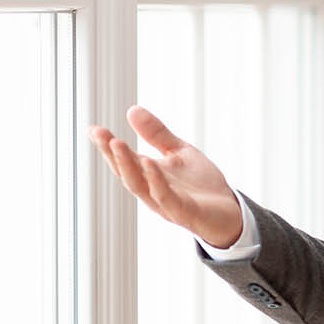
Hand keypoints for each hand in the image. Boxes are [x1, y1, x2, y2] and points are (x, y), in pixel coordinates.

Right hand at [87, 106, 242, 247]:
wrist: (230, 213)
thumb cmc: (201, 185)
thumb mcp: (179, 153)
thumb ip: (157, 135)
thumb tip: (132, 109)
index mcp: (149, 176)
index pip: (123, 160)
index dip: (107, 146)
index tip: (93, 128)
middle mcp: (152, 191)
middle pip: (126, 173)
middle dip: (112, 154)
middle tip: (100, 134)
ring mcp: (167, 204)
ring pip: (140, 186)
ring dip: (127, 165)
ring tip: (117, 143)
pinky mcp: (186, 213)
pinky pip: (167, 198)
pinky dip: (156, 182)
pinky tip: (149, 162)